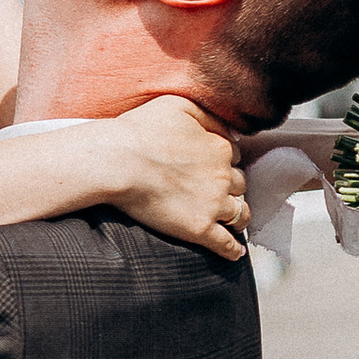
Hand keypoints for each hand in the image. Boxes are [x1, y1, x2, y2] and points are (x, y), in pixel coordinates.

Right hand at [100, 95, 250, 257]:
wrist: (117, 162)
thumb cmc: (140, 130)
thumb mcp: (179, 104)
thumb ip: (209, 114)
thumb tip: (230, 128)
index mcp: (220, 147)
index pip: (235, 155)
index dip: (224, 160)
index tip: (211, 166)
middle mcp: (223, 176)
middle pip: (241, 185)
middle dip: (232, 188)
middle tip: (217, 192)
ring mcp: (213, 205)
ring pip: (240, 214)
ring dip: (238, 217)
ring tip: (232, 222)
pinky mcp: (199, 229)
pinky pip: (225, 244)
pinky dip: (233, 249)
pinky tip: (235, 253)